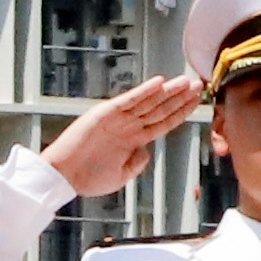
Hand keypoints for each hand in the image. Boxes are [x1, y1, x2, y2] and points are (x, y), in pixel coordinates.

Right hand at [44, 74, 203, 201]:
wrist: (63, 176)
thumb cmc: (87, 178)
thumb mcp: (119, 177)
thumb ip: (136, 164)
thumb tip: (147, 152)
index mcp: (133, 140)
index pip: (163, 123)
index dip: (180, 113)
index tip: (195, 103)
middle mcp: (128, 127)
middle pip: (160, 109)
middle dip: (180, 98)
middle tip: (198, 85)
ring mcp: (117, 119)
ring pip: (148, 102)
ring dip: (168, 91)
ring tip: (186, 81)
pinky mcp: (105, 113)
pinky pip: (129, 100)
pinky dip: (144, 91)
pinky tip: (159, 83)